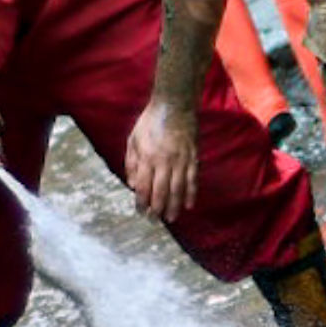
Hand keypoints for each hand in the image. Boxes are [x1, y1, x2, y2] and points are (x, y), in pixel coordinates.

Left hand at [125, 97, 199, 221]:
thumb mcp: (133, 139)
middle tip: (155, 221)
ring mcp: (181, 161)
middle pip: (161, 192)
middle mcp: (164, 162)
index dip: (142, 203)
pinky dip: (191, 194)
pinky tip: (189, 205)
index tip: (141, 212)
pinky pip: (193, 180)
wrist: (175, 105)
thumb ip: (132, 163)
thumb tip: (133, 185)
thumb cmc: (151, 122)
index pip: (144, 187)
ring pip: (178, 190)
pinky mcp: (193, 158)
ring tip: (171, 219)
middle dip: (157, 209)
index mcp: (147, 157)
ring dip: (174, 206)